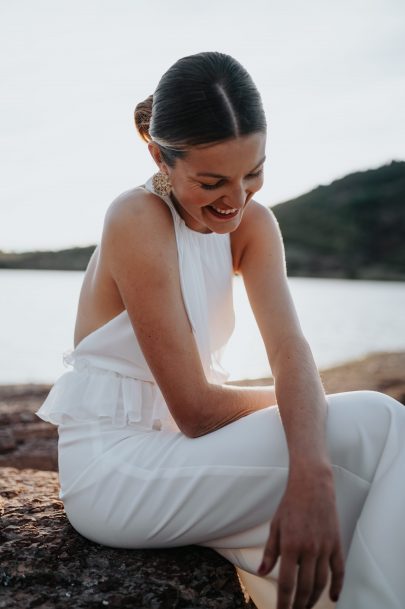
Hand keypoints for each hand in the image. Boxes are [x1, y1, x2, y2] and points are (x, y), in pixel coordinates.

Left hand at [258, 466, 344, 608]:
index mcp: (291, 545)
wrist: (313, 485)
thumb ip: (270, 551)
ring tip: (306, 606)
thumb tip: (262, 572)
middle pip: (305, 587)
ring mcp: (325, 547)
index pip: (286, 583)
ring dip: (314, 599)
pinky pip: (339, 570)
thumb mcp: (275, 526)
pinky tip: (332, 597)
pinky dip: (337, 586)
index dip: (283, 602)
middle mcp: (309, 549)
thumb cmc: (291, 504)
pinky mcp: (336, 543)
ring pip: (321, 582)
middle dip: (299, 604)